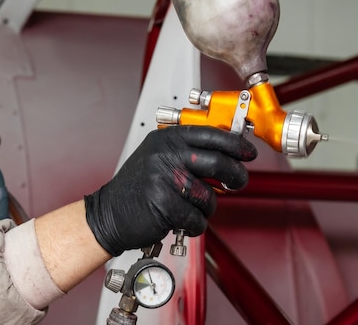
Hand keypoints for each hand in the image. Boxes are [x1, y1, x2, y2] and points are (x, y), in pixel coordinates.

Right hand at [84, 125, 256, 255]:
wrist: (108, 213)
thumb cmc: (139, 186)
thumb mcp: (160, 156)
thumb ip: (190, 150)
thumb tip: (231, 153)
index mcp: (168, 139)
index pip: (211, 134)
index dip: (236, 144)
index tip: (249, 152)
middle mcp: (166, 155)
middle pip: (218, 162)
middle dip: (235, 175)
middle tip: (238, 182)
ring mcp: (164, 179)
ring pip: (209, 196)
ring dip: (206, 207)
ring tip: (191, 207)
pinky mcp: (163, 205)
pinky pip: (197, 217)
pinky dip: (194, 224)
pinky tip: (180, 220)